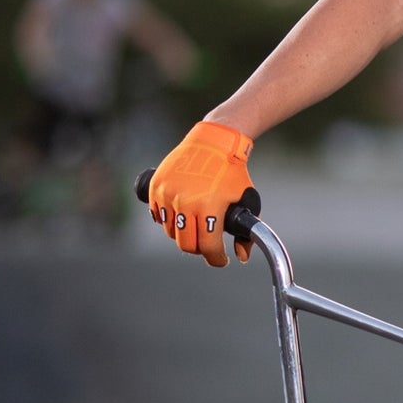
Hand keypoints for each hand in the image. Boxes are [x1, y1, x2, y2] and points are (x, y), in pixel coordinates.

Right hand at [147, 120, 255, 265]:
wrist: (213, 142)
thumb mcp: (247, 200)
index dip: (216, 259)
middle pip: (187, 245)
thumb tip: (242, 256)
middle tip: (208, 245)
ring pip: (171, 232)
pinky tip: (180, 217)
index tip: (221, 260)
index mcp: (208, 207)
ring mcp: (167, 194)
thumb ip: (246, 231)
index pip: (208, 247)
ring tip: (195, 228)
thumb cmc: (233, 172)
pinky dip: (169, 221)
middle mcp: (185, 202)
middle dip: (200, 250)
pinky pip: (158, 216)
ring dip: (184, 235)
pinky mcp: (155, 187)